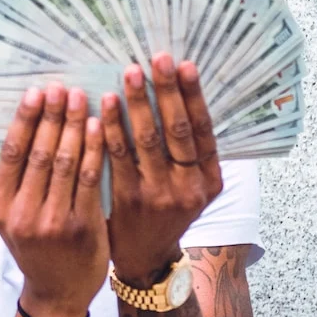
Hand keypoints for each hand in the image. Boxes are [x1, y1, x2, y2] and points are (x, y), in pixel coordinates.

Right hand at [0, 82, 108, 316]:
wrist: (58, 293)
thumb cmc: (38, 247)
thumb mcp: (15, 217)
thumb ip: (19, 181)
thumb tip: (31, 124)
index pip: (11, 153)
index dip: (25, 120)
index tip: (36, 91)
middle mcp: (22, 215)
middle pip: (38, 152)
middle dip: (51, 115)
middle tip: (62, 86)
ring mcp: (51, 222)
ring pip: (64, 162)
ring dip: (74, 125)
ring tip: (82, 97)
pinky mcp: (81, 227)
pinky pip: (88, 179)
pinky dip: (94, 149)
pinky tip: (101, 126)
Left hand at [102, 54, 221, 287]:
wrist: (145, 258)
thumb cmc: (166, 210)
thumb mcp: (192, 186)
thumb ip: (189, 152)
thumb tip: (178, 93)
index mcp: (210, 180)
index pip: (205, 131)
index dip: (194, 96)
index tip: (185, 65)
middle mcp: (190, 188)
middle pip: (179, 131)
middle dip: (167, 91)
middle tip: (157, 58)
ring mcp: (160, 195)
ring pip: (148, 140)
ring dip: (138, 102)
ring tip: (130, 72)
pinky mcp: (129, 199)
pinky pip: (120, 156)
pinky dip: (113, 127)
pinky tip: (106, 104)